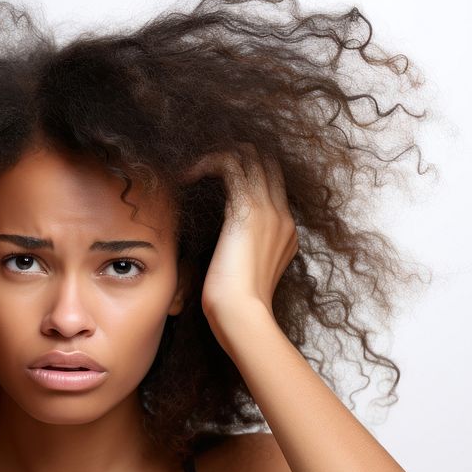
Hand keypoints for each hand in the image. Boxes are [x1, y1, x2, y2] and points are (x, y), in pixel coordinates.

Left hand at [182, 143, 298, 322]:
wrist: (242, 316)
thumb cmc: (234, 305)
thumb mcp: (242, 272)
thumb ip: (239, 250)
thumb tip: (220, 244)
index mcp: (285, 231)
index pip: (271, 184)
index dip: (245, 171)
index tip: (213, 178)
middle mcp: (282, 215)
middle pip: (265, 162)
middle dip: (234, 156)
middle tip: (201, 166)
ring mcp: (269, 211)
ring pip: (250, 157)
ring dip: (218, 155)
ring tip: (191, 168)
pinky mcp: (248, 210)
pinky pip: (230, 165)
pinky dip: (206, 163)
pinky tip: (186, 176)